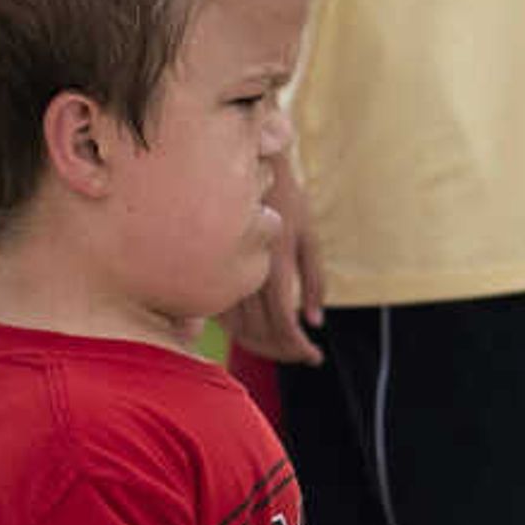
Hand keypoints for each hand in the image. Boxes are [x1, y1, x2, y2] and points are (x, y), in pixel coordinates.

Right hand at [226, 152, 325, 363]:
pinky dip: (245, 333)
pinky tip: (262, 333)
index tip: (315, 357)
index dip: (298, 347)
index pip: (282, 323)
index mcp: (273, 264)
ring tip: (288, 348)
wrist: (243, 167)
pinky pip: (226, 319)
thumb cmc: (284, 198)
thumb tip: (315, 323)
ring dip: (265, 347)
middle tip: (305, 355)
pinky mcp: (209, 276)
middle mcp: (243, 273)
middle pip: (260, 333)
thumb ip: (315, 280)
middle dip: (285, 352)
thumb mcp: (309, 235)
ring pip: (239, 331)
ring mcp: (222, 275)